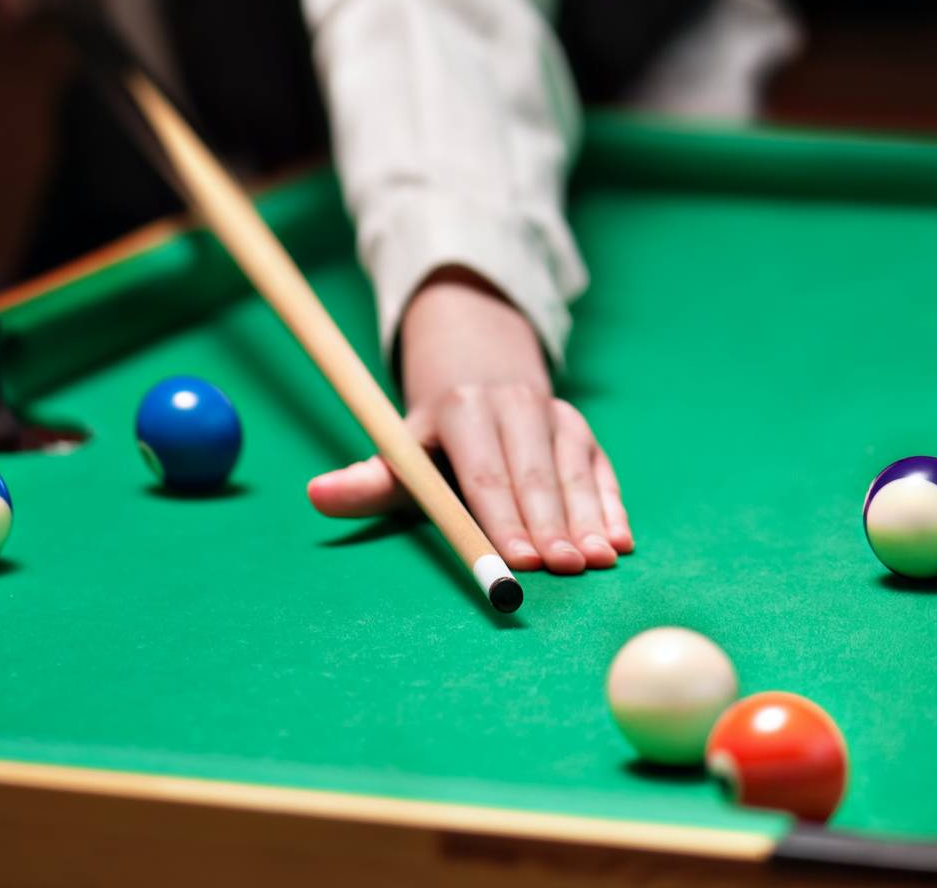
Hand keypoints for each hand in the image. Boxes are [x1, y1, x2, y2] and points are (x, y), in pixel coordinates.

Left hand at [308, 267, 631, 572]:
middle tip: (563, 569)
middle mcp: (514, 405)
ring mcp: (554, 414)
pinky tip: (621, 540)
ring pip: (573, 471)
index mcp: (463, 410)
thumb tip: (315, 495)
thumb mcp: (403, 448)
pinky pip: (601, 469)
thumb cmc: (436, 435)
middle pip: (534, 474)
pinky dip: (612, 504)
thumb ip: (370, 480)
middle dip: (550, 525)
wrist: (480, 367)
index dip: (499, 518)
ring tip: (598, 561)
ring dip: (587, 518)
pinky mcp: (582, 430)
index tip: (514, 559)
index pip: (484, 472)